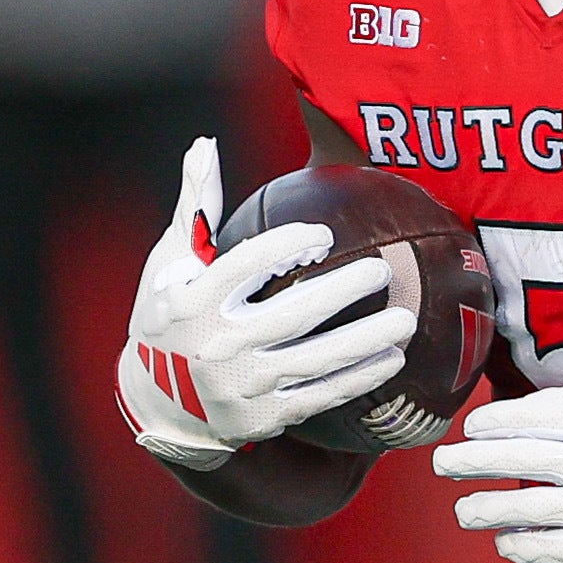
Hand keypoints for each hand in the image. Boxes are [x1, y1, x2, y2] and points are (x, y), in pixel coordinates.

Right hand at [116, 140, 409, 466]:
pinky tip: (392, 360)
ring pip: (315, 360)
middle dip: (341, 293)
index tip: (323, 235)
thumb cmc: (169, 319)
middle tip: (381, 270)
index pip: (244, 268)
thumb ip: (196, 208)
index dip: (285, 248)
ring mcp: (243, 385)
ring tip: (405, 320)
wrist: (157, 404)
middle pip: (291, 314)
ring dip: (365, 341)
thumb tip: (205, 145)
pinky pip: (320, 396)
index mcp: (195, 301)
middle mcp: (219, 344)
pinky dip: (358, 378)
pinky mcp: (264, 417)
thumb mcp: (169, 264)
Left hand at [435, 373, 562, 562]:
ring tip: (465, 511)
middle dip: (465, 462)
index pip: (519, 418)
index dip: (486, 425)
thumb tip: (543, 406)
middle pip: (506, 460)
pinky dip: (518, 546)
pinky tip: (506, 542)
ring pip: (516, 510)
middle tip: (444, 464)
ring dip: (481, 510)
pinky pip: (546, 550)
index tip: (474, 428)